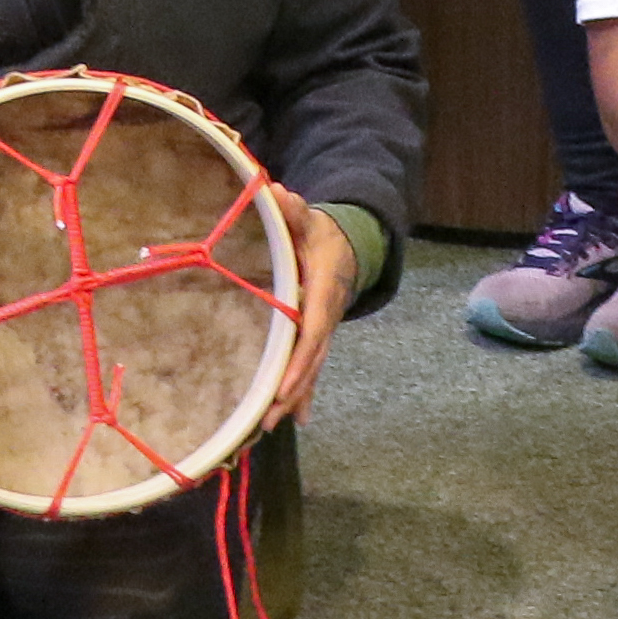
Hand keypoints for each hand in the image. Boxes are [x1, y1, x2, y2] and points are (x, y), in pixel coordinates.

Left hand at [263, 192, 360, 419]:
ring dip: (293, 398)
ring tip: (269, 427)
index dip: (300, 359)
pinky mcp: (317, 337)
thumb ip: (294, 210)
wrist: (348, 246)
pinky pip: (311, 367)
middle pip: (311, 359)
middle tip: (269, 419)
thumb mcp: (310, 219)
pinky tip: (295, 419)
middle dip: (292, 390)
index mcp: (323, 291)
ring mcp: (323, 330)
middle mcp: (326, 317)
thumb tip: (277, 192)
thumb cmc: (322, 234)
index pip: (312, 330)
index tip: (285, 385)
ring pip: (311, 368)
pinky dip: (303, 393)